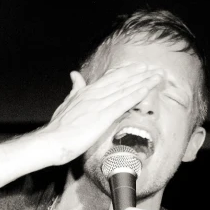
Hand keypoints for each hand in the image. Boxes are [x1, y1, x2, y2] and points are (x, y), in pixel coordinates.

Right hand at [39, 64, 161, 165]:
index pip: (110, 78)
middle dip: (139, 73)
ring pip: (125, 89)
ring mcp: (99, 104)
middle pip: (121, 80)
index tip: (140, 67)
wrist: (51, 141)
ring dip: (143, 81)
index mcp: (86, 92)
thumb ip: (74, 90)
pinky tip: (147, 88)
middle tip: (156, 68)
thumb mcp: (65, 103)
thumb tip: (74, 75)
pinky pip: (123, 103)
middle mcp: (94, 95)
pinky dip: (136, 94)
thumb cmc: (57, 128)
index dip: (127, 72)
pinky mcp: (103, 116)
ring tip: (158, 75)